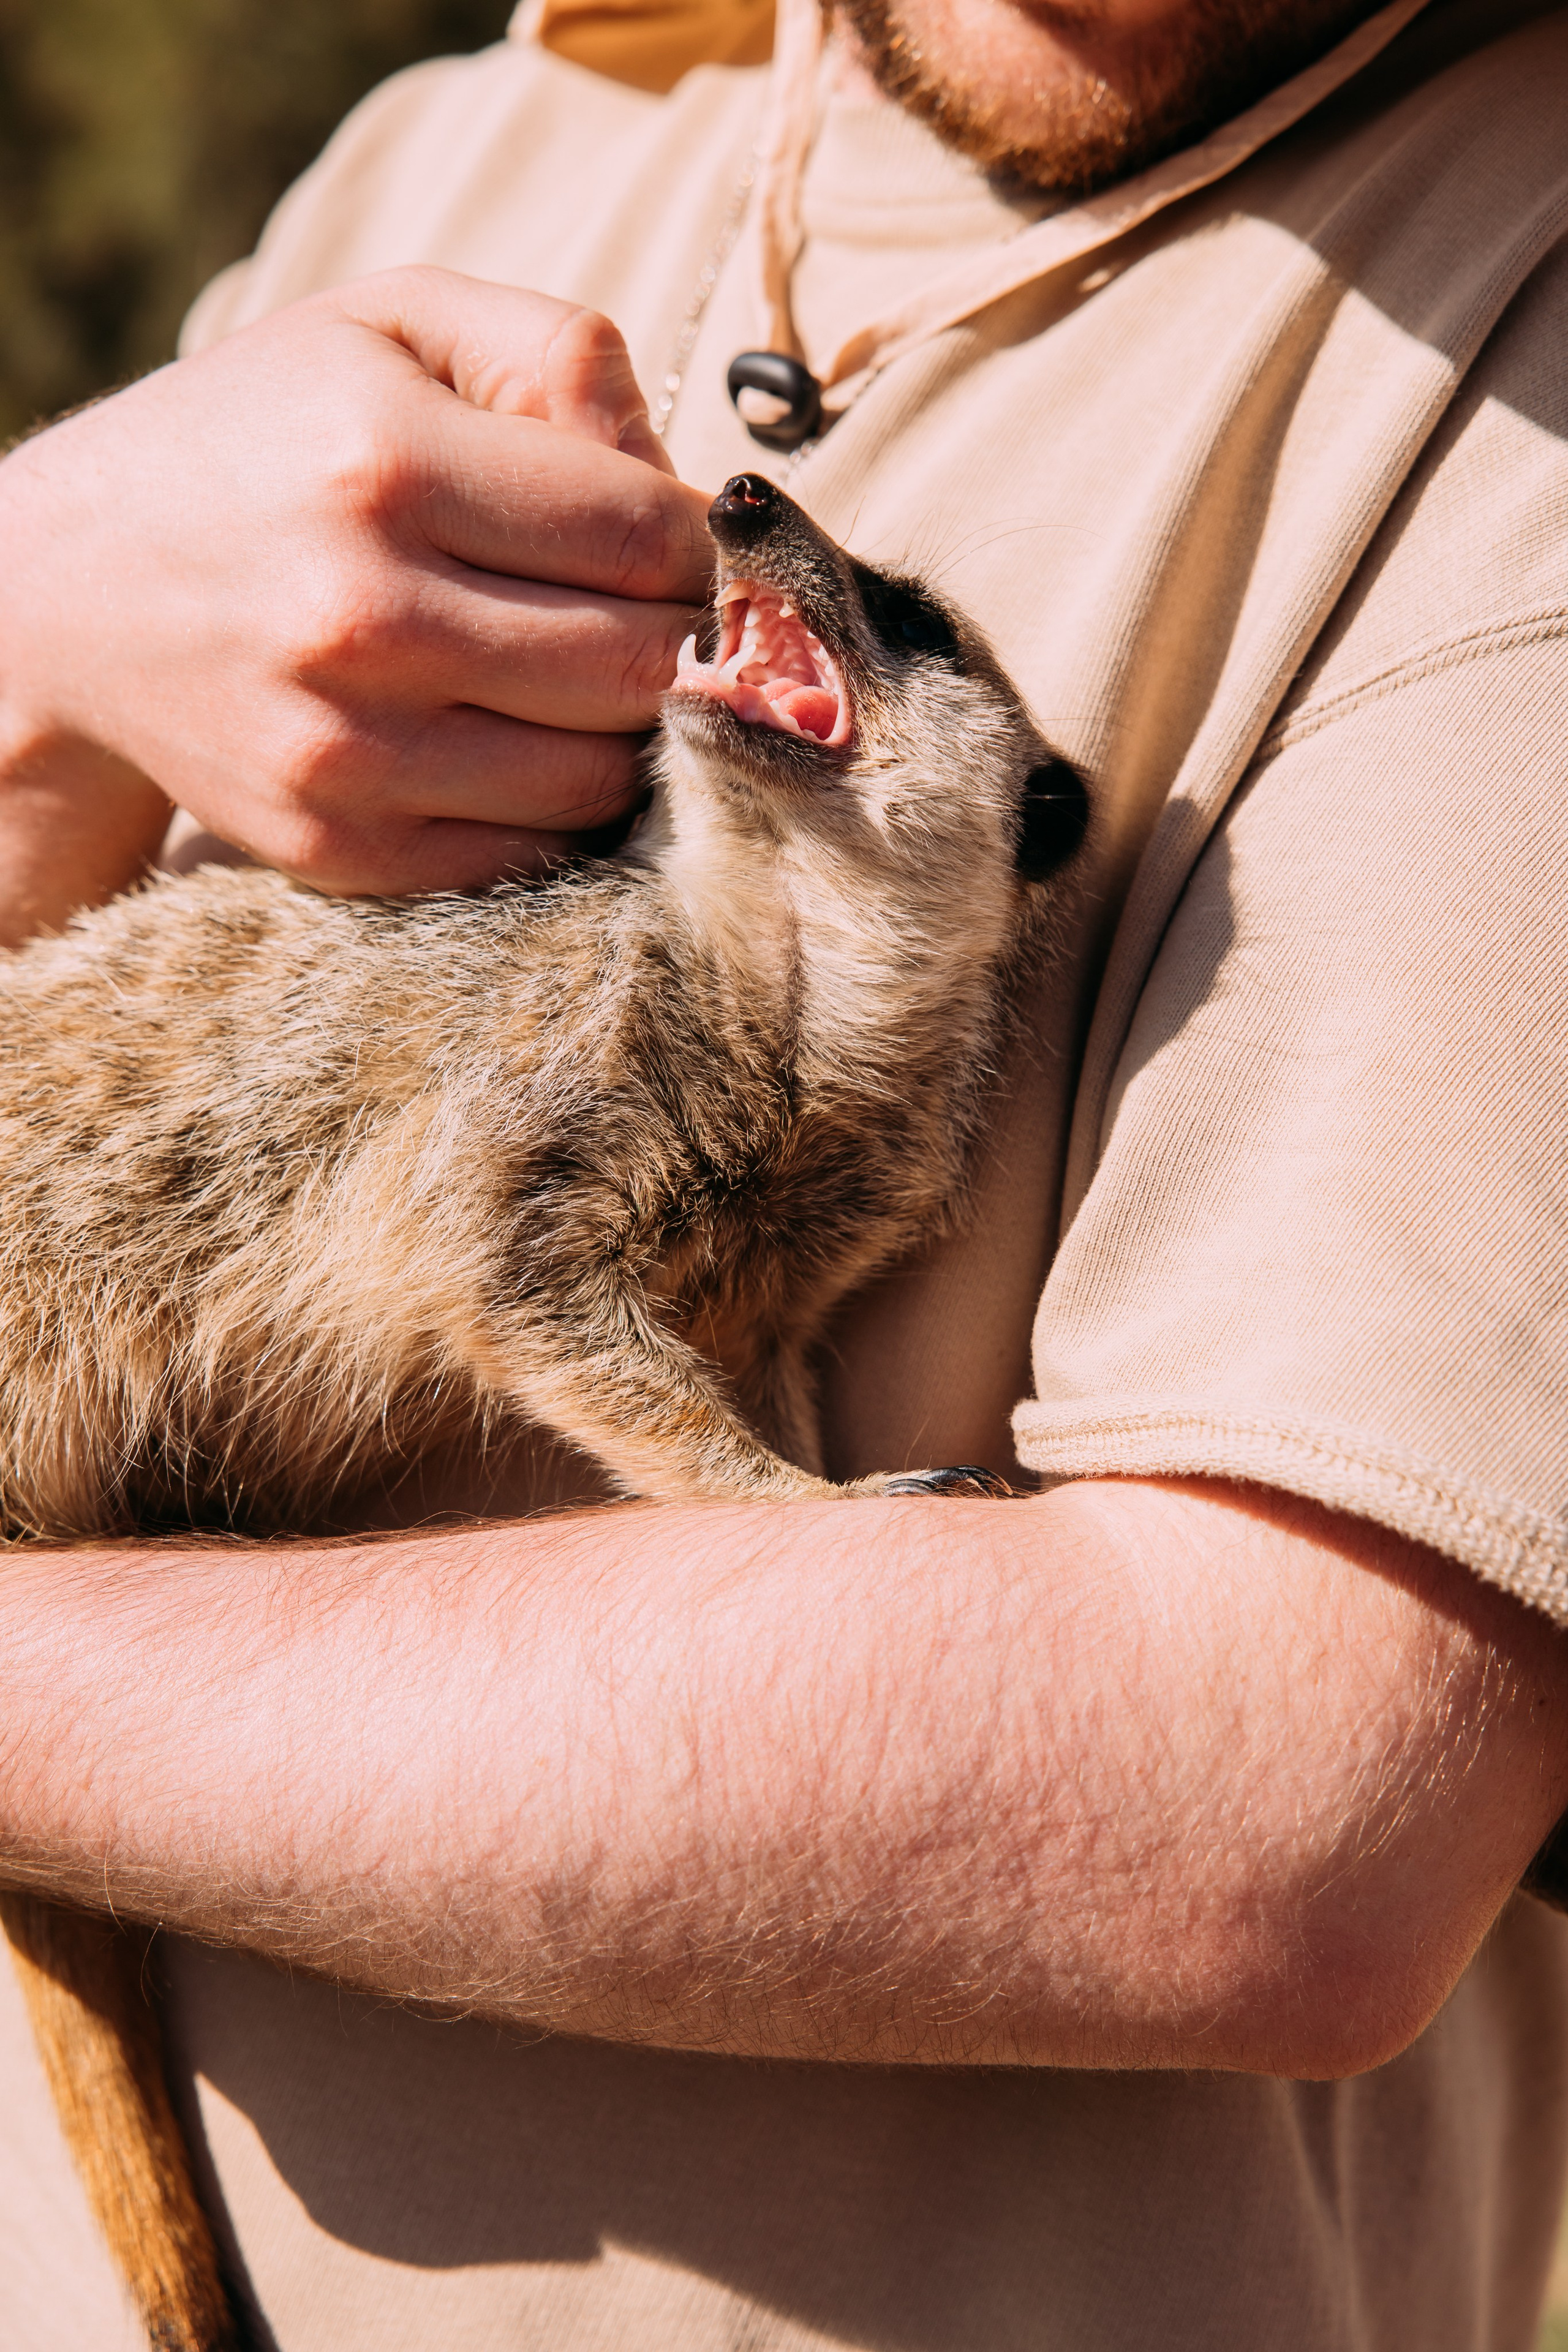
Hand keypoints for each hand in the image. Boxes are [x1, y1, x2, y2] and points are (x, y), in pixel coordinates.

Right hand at [0, 267, 713, 938]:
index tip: (690, 550)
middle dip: (683, 645)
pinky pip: (529, 849)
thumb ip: (557, 354)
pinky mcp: (340, 844)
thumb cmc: (264, 439)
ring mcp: (349, 747)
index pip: (646, 534)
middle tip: (660, 621)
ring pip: (600, 774)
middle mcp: (364, 614)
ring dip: (631, 736)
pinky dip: (560, 806)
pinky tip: (527, 742)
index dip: (704, 549)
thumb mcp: (390, 329)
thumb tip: (689, 479)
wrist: (71, 592)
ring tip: (590, 679)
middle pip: (641, 664)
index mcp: (384, 461)